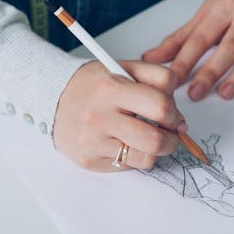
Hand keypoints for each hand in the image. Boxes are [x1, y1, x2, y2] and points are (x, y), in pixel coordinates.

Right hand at [52, 60, 185, 170]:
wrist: (55, 99)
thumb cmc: (95, 84)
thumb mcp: (124, 68)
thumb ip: (156, 78)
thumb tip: (178, 112)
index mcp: (111, 87)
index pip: (160, 105)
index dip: (175, 113)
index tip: (174, 115)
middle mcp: (100, 116)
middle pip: (155, 140)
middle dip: (173, 139)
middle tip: (172, 133)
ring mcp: (93, 141)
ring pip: (145, 158)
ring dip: (158, 151)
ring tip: (153, 139)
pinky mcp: (89, 160)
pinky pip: (128, 166)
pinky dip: (136, 157)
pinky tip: (129, 143)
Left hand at [143, 0, 233, 100]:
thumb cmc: (230, 0)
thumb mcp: (203, 15)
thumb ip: (178, 40)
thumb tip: (149, 59)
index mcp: (223, 9)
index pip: (201, 39)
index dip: (185, 61)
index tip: (173, 81)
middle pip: (229, 47)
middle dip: (211, 72)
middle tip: (196, 93)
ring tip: (226, 93)